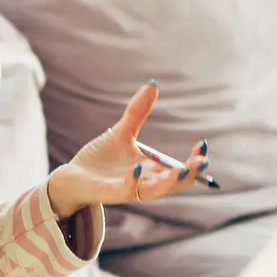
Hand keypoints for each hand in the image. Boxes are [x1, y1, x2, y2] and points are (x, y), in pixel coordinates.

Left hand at [46, 81, 208, 218]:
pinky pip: (125, 190)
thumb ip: (138, 112)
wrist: (73, 176)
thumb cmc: (100, 159)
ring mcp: (129, 189)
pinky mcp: (110, 192)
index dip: (194, 160)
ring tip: (182, 169)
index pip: (181, 169)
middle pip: (175, 183)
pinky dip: (133, 180)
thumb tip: (153, 84)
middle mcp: (145, 182)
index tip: (203, 145)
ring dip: (170, 182)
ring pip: (156, 191)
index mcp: (152, 170)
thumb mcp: (122, 132)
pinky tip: (136, 167)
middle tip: (203, 162)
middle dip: (190, 174)